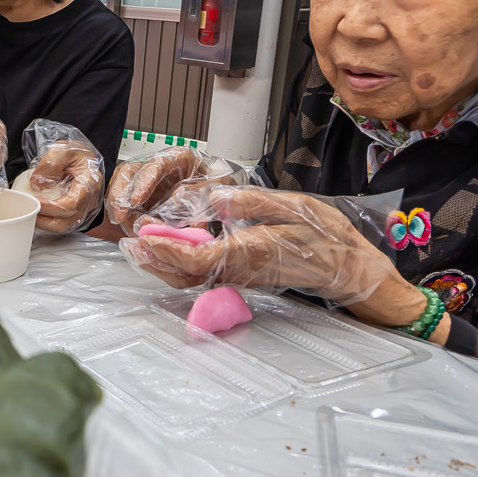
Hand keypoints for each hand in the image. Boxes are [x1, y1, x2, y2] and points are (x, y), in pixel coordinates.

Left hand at [26, 139, 104, 234]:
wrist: (83, 159)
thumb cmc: (76, 154)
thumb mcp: (63, 149)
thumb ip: (50, 163)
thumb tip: (37, 183)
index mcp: (89, 184)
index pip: (71, 205)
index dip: (51, 207)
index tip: (35, 201)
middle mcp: (89, 201)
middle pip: (67, 222)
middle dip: (44, 220)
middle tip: (28, 210)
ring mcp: (84, 209)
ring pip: (64, 226)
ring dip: (45, 223)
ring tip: (30, 212)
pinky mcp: (76, 213)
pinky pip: (62, 223)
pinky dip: (48, 221)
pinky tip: (37, 212)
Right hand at [104, 146, 241, 230]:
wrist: (221, 199)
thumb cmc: (219, 187)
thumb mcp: (219, 185)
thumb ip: (200, 191)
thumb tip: (176, 199)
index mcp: (177, 159)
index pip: (154, 165)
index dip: (143, 182)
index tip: (136, 200)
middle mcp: (158, 169)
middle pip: (130, 174)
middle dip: (121, 196)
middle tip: (120, 216)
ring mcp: (148, 184)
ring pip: (123, 189)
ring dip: (120, 208)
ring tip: (124, 225)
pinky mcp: (143, 201)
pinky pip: (126, 206)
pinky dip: (125, 218)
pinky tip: (127, 228)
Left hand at [119, 184, 397, 306]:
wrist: (348, 268)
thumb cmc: (325, 237)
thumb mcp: (294, 207)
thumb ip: (252, 202)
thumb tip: (215, 198)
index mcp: (251, 252)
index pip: (198, 258)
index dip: (168, 249)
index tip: (144, 236)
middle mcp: (240, 270)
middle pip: (186, 274)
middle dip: (155, 260)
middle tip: (130, 241)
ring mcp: (239, 277)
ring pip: (192, 278)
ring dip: (164, 263)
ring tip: (141, 244)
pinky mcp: (242, 276)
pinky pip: (204, 275)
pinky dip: (181, 264)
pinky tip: (170, 247)